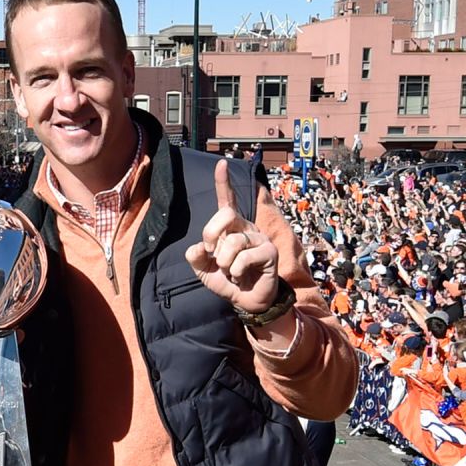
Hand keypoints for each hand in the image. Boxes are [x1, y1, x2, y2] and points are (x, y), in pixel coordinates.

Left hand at [185, 160, 278, 312]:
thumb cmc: (227, 280)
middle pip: (225, 214)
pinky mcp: (269, 252)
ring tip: (230, 272)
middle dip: (211, 233)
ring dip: (224, 262)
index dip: (223, 183)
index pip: (227, 201)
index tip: (221, 163)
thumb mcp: (203, 270)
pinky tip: (240, 276)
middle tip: (212, 253)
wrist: (246, 301)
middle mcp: (245, 228)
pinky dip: (236, 271)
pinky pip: (244, 258)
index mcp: (230, 228)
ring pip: (233, 242)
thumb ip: (196, 257)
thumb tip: (199, 247)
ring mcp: (258, 238)